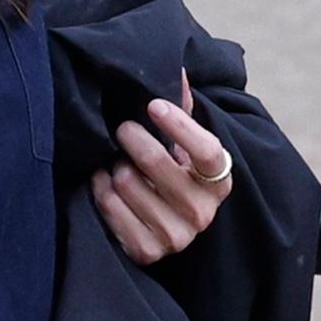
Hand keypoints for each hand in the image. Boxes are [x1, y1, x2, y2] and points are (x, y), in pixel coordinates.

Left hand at [93, 80, 236, 265]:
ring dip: (115, 166)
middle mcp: (203, 213)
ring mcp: (176, 237)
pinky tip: (105, 182)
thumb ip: (182, 108)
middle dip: (132, 138)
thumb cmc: (173, 174)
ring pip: (127, 182)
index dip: (180, 125)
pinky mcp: (147, 251)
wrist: (162, 224)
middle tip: (123, 128)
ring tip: (119, 163)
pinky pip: (110, 207)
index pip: (206, 151)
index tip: (153, 105)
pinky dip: (101, 188)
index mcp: (219, 182)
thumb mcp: (183, 144)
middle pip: (158, 163)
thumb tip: (177, 68)